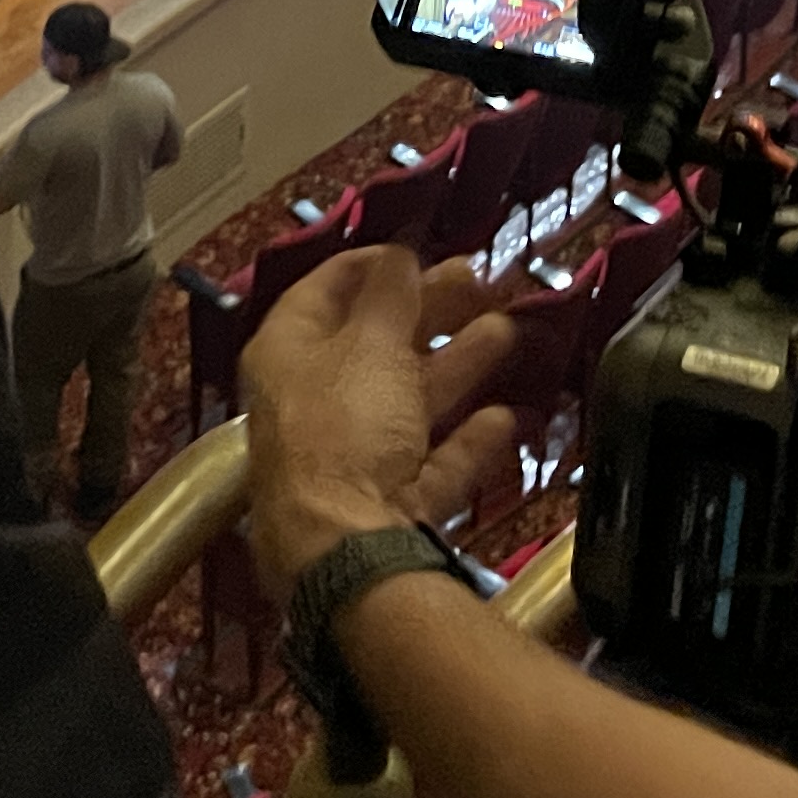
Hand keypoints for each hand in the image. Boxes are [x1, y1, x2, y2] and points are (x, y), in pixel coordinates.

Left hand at [242, 247, 513, 599]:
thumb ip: (391, 293)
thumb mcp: (370, 344)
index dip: (372, 264)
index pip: (323, 291)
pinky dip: (469, 439)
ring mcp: (351, 457)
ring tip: (509, 332)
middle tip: (481, 282)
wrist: (345, 550)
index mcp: (288, 353)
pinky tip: (508, 416)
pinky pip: (433, 461)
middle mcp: (313, 401)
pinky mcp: (388, 503)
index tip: (419, 246)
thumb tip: (400, 251)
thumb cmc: (342, 430)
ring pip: (410, 400)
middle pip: (376, 345)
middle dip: (430, 312)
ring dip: (460, 365)